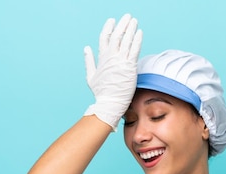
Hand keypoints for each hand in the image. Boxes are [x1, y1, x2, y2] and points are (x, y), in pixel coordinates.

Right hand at [83, 14, 142, 128]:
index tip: (113, 20)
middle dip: (122, 24)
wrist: (110, 103)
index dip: (109, 27)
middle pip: (117, 35)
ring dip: (130, 29)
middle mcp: (111, 57)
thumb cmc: (101, 92)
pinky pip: (134, 49)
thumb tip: (86, 48)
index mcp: (102, 58)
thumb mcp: (90, 75)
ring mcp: (120, 61)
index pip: (105, 37)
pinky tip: (139, 32)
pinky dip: (137, 40)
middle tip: (127, 16)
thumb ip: (89, 61)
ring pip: (126, 40)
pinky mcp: (130, 66)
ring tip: (134, 21)